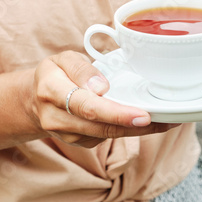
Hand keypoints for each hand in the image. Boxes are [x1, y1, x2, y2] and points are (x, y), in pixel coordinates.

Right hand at [28, 51, 177, 147]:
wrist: (35, 100)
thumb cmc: (54, 75)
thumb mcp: (62, 59)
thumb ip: (81, 69)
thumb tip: (102, 87)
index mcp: (52, 91)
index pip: (87, 106)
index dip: (116, 113)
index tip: (142, 114)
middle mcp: (57, 118)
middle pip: (101, 126)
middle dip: (135, 125)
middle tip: (166, 120)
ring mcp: (68, 135)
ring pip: (107, 136)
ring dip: (138, 130)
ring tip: (166, 121)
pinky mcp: (80, 142)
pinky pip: (107, 138)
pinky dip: (129, 130)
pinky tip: (148, 122)